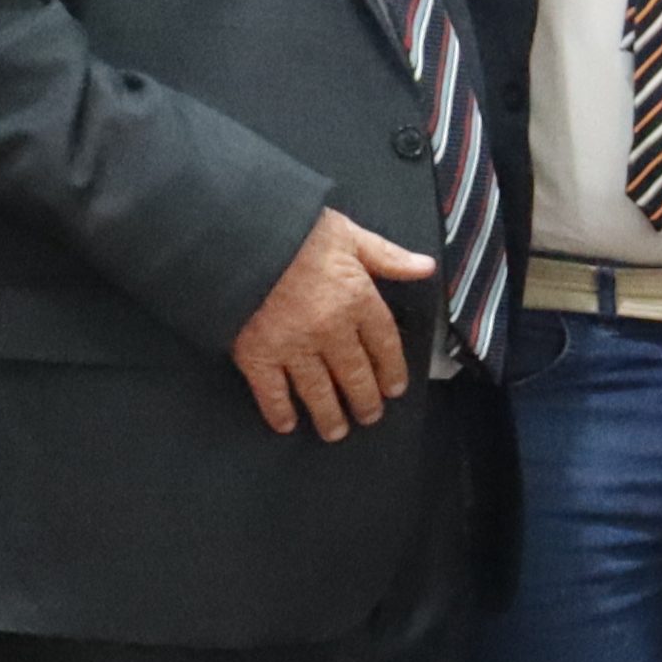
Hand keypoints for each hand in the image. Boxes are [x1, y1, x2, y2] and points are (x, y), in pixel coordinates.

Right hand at [229, 210, 432, 439]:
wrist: (236, 235)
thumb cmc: (294, 230)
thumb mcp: (349, 234)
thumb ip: (387, 256)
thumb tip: (426, 267)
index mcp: (358, 300)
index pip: (384, 344)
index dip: (392, 370)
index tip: (394, 389)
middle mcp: (331, 330)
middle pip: (355, 374)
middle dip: (364, 400)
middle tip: (369, 416)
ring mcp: (292, 346)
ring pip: (318, 390)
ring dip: (329, 415)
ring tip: (336, 431)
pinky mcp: (255, 353)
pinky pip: (271, 391)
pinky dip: (279, 411)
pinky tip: (287, 424)